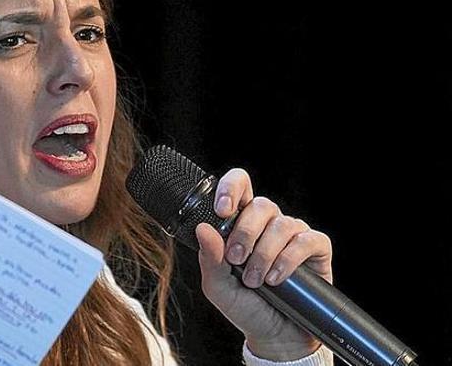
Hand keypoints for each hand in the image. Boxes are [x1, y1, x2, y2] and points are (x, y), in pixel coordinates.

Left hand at [195, 168, 332, 360]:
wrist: (274, 334)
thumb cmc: (244, 305)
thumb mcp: (218, 286)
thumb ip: (209, 258)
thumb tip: (202, 228)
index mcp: (241, 223)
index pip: (239, 186)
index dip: (231, 189)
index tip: (222, 211)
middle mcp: (268, 224)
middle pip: (261, 205)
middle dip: (245, 233)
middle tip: (236, 260)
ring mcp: (293, 234)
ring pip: (282, 224)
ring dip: (264, 254)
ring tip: (256, 280)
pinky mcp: (316, 249)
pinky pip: (306, 240)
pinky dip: (289, 260)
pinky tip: (277, 278)